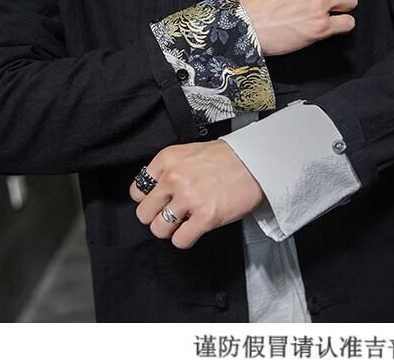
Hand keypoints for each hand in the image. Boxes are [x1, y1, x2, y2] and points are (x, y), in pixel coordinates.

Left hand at [129, 140, 263, 248]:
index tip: (159, 202)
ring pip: (159, 229)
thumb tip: (154, 191)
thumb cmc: (226, 158)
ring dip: (170, 230)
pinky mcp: (206, 217)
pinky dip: (185, 239)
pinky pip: (180, 240)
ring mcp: (189, 198)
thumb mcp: (188, 153)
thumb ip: (168, 169)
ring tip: (183, 223)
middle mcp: (173, 178)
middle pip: (143, 214)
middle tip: (170, 215)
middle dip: (156, 218)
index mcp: (167, 160)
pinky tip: (194, 229)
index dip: (147, 200)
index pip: (137, 191)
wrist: (256, 163)